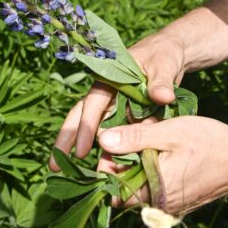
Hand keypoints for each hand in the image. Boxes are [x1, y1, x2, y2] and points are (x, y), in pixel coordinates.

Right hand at [49, 31, 186, 171]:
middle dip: (68, 140)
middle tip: (55, 166)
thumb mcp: (163, 65)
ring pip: (98, 130)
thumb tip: (163, 98)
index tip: (80, 151)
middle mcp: (108, 95)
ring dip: (86, 149)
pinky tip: (106, 170)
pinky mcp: (128, 116)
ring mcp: (117, 106)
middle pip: (82, 117)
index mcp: (109, 79)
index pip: (93, 105)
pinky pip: (119, 134)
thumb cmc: (163, 54)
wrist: (173, 52)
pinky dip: (113, 150)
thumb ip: (161, 82)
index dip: (85, 128)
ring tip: (70, 175)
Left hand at [97, 116, 227, 215]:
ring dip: (137, 166)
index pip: (115, 191)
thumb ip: (135, 138)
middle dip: (122, 164)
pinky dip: (152, 171)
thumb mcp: (170, 132)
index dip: (108, 168)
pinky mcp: (180, 202)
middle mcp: (161, 205)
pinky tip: (161, 150)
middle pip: (127, 190)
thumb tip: (103, 140)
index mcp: (155, 191)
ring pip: (141, 188)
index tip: (112, 145)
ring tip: (147, 141)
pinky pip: (156, 190)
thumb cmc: (209, 142)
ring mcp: (171, 206)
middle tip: (130, 137)